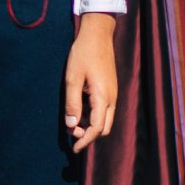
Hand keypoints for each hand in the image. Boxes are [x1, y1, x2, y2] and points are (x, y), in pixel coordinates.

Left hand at [62, 12, 118, 152]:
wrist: (98, 35)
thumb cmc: (83, 54)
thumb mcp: (73, 78)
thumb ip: (72, 103)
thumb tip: (71, 125)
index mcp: (103, 98)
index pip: (97, 129)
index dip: (85, 141)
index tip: (74, 149)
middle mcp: (112, 99)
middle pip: (104, 128)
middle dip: (89, 135)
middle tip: (72, 132)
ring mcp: (113, 94)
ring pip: (105, 120)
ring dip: (91, 125)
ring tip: (73, 120)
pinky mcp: (110, 89)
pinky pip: (105, 110)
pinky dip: (94, 116)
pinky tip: (80, 109)